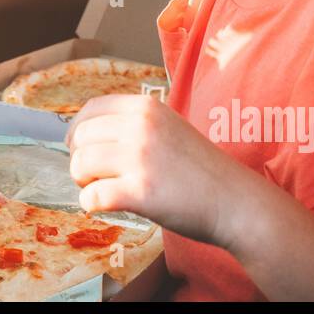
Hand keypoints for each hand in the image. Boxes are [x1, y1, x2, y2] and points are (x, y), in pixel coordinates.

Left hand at [66, 93, 248, 245]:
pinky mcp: (141, 192)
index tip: (80, 148)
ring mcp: (140, 158)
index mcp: (146, 107)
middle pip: (80, 137)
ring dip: (83, 182)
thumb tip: (85, 134)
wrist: (235, 201)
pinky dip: (90, 204)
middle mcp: (140, 126)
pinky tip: (105, 206)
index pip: (90, 109)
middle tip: (94, 177)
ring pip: (79, 164)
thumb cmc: (200, 170)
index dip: (78, 131)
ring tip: (101, 190)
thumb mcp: (168, 128)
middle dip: (79, 159)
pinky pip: (92, 196)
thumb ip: (134, 125)